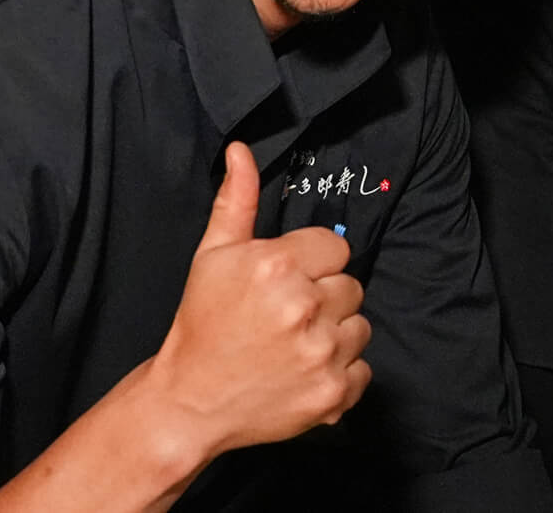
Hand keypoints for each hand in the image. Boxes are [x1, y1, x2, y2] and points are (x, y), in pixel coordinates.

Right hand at [147, 143, 370, 459]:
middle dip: (325, 297)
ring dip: (336, 334)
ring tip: (296, 344)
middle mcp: (304, 307)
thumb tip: (241, 150)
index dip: (312, 264)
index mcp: (277, 265)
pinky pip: (363, 371)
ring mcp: (321, 354)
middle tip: (288, 315)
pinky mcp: (331, 394)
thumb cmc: (202, 323)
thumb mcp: (213, 254)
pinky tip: (306, 372)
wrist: (189, 401)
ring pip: (360, 327)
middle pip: (351, 286)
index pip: (335, 248)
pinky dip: (341, 374)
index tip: (288, 282)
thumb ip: (236, 199)